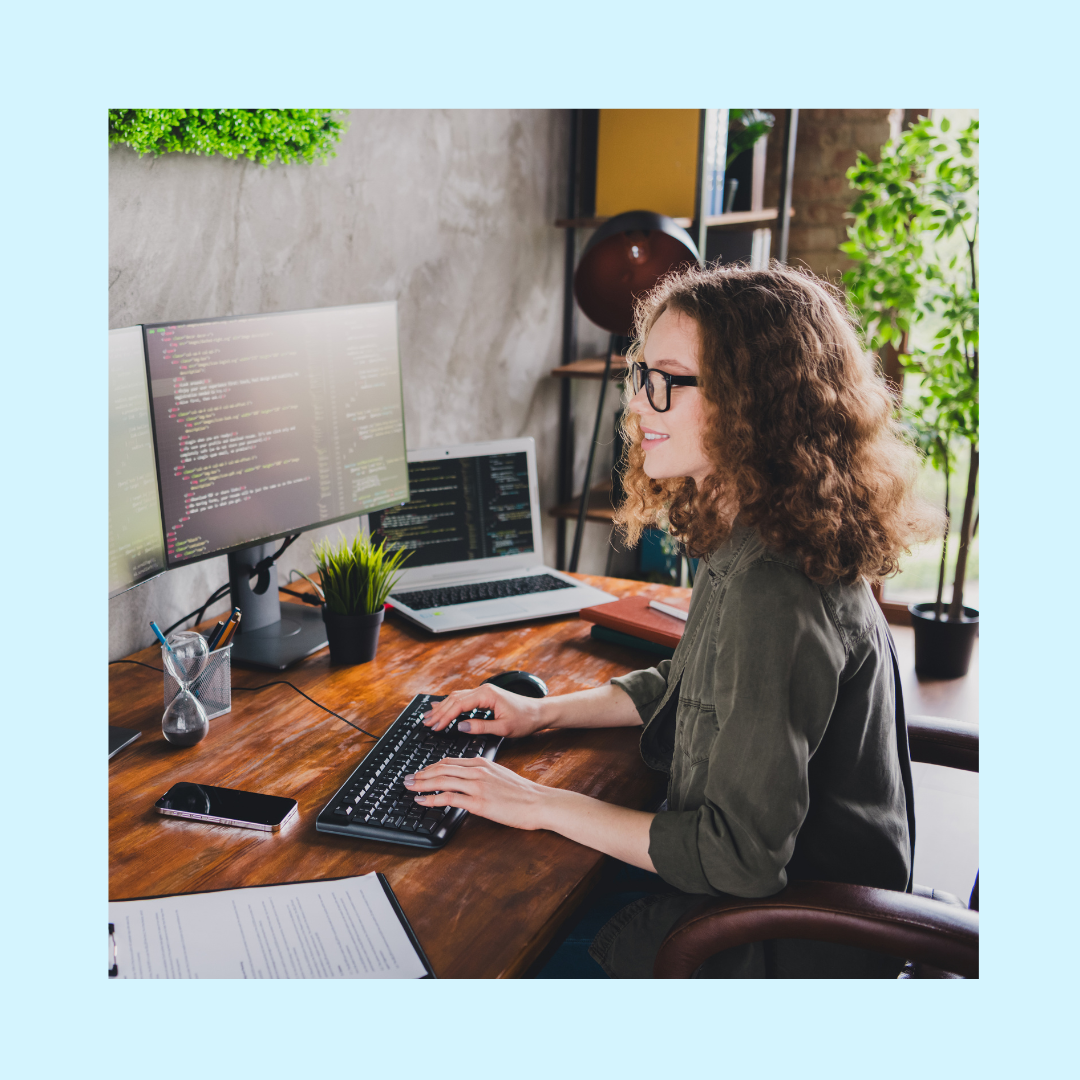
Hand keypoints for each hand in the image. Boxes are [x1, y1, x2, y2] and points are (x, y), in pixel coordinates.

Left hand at [403, 756, 550, 830]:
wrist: (538, 802)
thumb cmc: (522, 793)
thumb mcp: (500, 775)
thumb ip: (482, 775)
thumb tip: (467, 780)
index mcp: (481, 763)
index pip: (449, 761)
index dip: (431, 766)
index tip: (421, 772)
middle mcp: (476, 771)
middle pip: (441, 768)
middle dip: (421, 773)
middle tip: (407, 779)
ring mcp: (476, 786)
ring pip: (441, 780)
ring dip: (421, 784)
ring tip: (409, 787)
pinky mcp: (478, 802)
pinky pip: (448, 798)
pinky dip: (431, 799)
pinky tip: (422, 801)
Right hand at [423, 684, 545, 738]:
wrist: (539, 712)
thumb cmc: (525, 720)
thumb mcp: (504, 728)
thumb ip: (481, 727)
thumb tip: (461, 727)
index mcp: (487, 695)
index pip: (459, 704)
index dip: (445, 716)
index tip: (435, 727)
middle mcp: (483, 690)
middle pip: (454, 699)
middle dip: (439, 712)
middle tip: (426, 723)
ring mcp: (484, 692)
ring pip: (457, 697)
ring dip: (442, 707)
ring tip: (429, 717)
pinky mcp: (485, 697)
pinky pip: (463, 699)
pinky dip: (450, 704)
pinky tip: (441, 707)